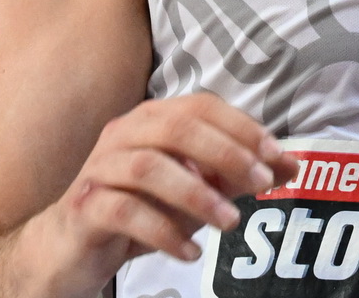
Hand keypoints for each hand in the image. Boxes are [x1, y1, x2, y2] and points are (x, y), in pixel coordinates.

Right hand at [13, 94, 296, 297]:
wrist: (69, 248)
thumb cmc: (137, 210)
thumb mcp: (194, 191)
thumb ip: (236, 175)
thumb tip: (290, 166)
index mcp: (151, 120)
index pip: (201, 106)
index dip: (242, 127)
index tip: (277, 157)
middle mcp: (122, 135)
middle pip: (175, 127)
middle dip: (225, 152)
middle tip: (260, 184)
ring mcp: (98, 170)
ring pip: (148, 168)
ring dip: (196, 195)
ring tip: (230, 223)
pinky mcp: (83, 208)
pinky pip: (124, 212)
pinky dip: (163, 231)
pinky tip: (189, 251)